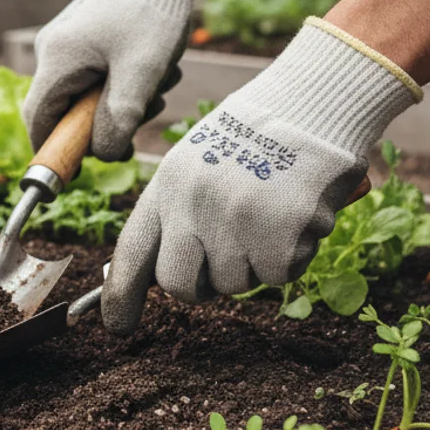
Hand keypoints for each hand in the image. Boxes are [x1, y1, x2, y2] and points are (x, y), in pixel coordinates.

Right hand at [22, 0, 212, 161]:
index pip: (38, 120)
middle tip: (144, 113)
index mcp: (57, 59)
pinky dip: (126, 81)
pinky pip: (100, 74)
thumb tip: (103, 154)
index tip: (81, 169)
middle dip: (106, 121)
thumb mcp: (142, 72)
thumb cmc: (152, 10)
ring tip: (159, 82)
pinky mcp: (88, 37)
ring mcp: (70, 42)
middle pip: (66, 110)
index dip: (54, 150)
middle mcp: (54, 50)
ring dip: (124, 101)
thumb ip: (119, 117)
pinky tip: (154, 67)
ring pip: (88, 93)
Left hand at [101, 18, 421, 334]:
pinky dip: (290, 256)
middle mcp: (195, 205)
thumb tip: (153, 275)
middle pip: (180, 285)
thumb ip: (172, 214)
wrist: (313, 105)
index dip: (120, 296)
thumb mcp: (194, 164)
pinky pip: (279, 275)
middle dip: (199, 285)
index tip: (116, 324)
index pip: (132, 253)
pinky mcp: (282, 234)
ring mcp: (238, 221)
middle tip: (224, 258)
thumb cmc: (252, 139)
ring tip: (266, 214)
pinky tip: (294, 216)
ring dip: (252, 263)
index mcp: (167, 186)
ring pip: (234, 283)